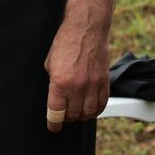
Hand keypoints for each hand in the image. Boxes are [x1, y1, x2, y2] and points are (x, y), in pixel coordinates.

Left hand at [42, 16, 107, 132]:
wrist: (87, 28)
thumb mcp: (50, 63)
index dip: (53, 124)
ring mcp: (93, 85)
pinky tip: (91, 108)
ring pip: (88, 113)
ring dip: (81, 116)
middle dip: (66, 118)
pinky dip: (96, 110)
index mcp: (60, 83)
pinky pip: (102, 104)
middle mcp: (77, 87)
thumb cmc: (67, 42)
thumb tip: (56, 97)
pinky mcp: (104, 82)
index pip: (56, 114)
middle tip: (64, 114)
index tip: (53, 126)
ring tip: (77, 112)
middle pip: (72, 115)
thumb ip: (53, 83)